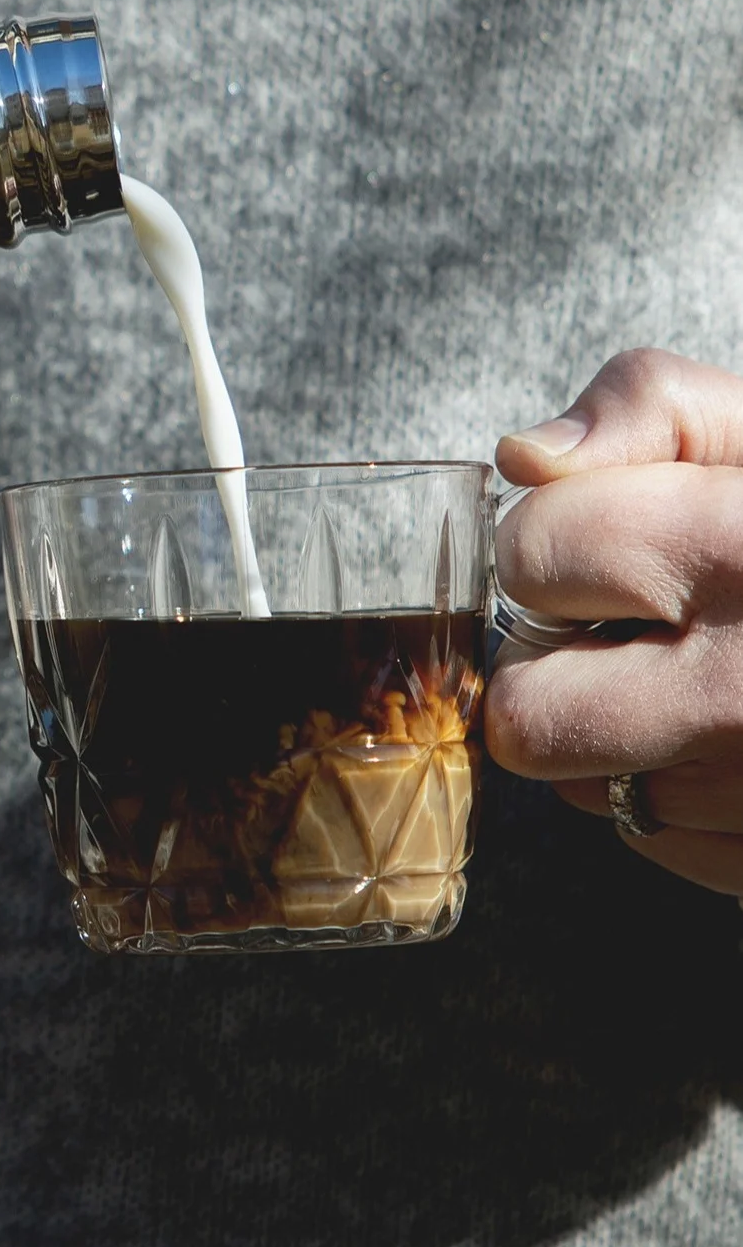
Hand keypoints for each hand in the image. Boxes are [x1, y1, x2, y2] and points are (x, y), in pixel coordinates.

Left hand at [489, 349, 742, 897]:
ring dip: (620, 735)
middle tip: (630, 631)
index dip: (554, 543)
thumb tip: (526, 458)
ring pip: (587, 787)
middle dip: (556, 666)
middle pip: (524, 715)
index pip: (530, 558)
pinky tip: (742, 738)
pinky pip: (661, 841)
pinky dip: (684, 791)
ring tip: (714, 679)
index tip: (608, 544)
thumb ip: (651, 405)